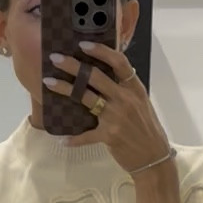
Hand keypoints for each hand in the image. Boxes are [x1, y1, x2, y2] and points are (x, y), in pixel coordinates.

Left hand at [43, 40, 170, 175]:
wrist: (154, 158)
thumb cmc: (146, 128)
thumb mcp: (140, 103)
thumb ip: (124, 89)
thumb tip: (103, 74)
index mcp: (134, 88)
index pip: (119, 62)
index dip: (101, 51)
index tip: (83, 44)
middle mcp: (125, 99)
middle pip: (96, 77)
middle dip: (73, 65)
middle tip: (56, 58)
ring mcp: (116, 117)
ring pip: (85, 98)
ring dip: (65, 89)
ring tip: (48, 82)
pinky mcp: (109, 135)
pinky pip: (86, 135)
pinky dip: (73, 139)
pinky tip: (62, 139)